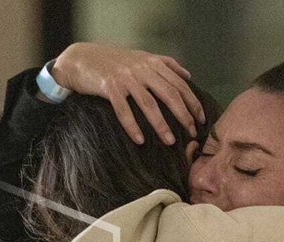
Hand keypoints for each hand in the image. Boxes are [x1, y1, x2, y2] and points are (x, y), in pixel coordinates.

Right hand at [50, 42, 204, 145]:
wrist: (82, 58)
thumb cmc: (114, 62)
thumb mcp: (142, 57)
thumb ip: (166, 64)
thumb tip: (188, 75)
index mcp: (152, 63)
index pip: (179, 83)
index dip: (192, 102)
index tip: (201, 118)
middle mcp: (141, 69)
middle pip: (169, 94)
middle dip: (183, 115)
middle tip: (191, 133)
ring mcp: (125, 78)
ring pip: (149, 104)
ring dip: (161, 125)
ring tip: (170, 141)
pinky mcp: (109, 87)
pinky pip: (124, 110)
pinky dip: (132, 126)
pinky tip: (140, 140)